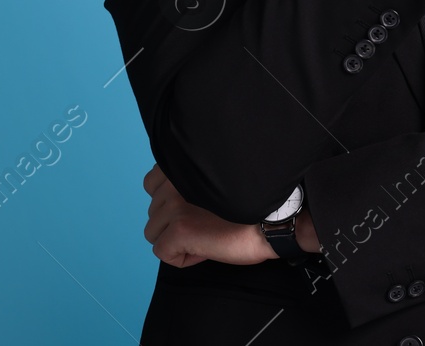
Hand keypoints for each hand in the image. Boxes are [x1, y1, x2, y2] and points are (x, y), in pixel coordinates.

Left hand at [142, 163, 271, 267]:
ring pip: (154, 233)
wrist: (273, 220)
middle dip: (176, 223)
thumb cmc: (252, 204)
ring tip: (207, 236)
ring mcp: (175, 205)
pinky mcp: (180, 230)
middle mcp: (174, 181)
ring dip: (177, 241)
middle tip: (207, 224)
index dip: (171, 203)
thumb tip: (173, 205)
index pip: (151, 184)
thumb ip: (190, 183)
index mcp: (183, 166)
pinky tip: (205, 249)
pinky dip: (182, 257)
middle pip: (154, 213)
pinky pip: (162, 252)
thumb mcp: (215, 182)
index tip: (197, 208)